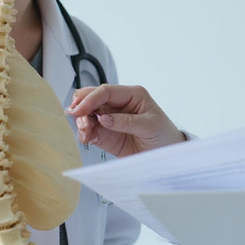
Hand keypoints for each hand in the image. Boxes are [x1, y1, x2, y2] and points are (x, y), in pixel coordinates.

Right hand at [67, 84, 185, 157]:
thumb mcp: (149, 125)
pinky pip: (90, 130)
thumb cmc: (163, 134)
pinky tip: (86, 137)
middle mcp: (118, 104)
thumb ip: (125, 121)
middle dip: (82, 107)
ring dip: (82, 122)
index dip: (91, 98)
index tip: (80, 109)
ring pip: (88, 114)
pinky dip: (84, 133)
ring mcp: (110, 119)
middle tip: (77, 118)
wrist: (167, 153)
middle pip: (92, 99)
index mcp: (132, 95)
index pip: (106, 91)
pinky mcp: (106, 134)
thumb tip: (103, 118)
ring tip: (85, 132)